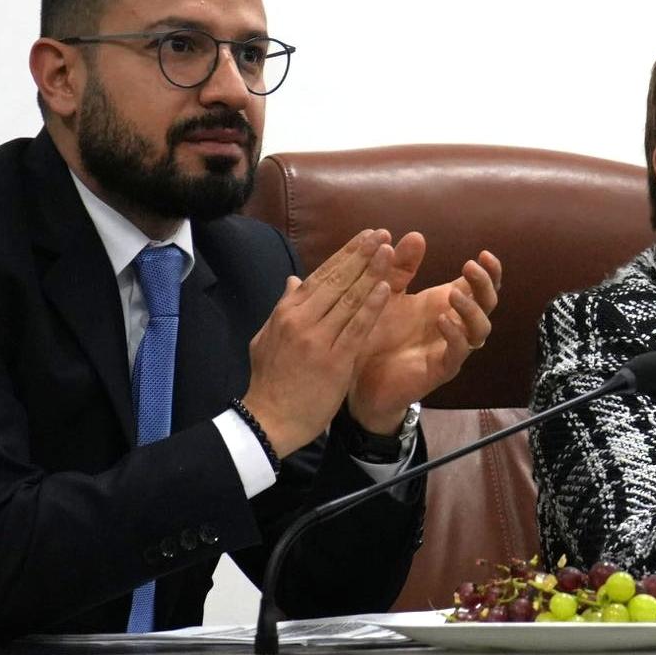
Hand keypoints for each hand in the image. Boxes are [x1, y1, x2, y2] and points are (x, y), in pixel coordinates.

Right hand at [242, 229, 394, 455]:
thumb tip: (295, 279)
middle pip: (338, 280)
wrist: (269, 420)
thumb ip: (284, 307)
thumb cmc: (270, 380)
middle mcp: (301, 320)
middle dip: (362, 255)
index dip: (346, 254)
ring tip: (389, 251)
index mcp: (287, 312)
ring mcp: (318, 339)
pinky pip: (357, 327)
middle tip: (382, 234)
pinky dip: (372, 306)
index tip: (365, 238)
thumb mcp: (267, 338)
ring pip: (349, 299)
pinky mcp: (334, 360)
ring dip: (371, 272)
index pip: (321, 275)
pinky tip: (386, 288)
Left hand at [346, 243, 502, 432]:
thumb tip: (417, 235)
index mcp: (443, 304)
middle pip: (487, 305)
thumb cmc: (374, 332)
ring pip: (479, 331)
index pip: (480, 287)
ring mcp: (449, 349)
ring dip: (472, 310)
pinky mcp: (438, 370)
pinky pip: (457, 354)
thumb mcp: (385, 292)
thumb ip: (400, 267)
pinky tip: (442, 321)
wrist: (354, 375)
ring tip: (454, 295)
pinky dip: (455, 336)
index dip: (489, 271)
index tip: (483, 254)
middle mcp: (453, 325)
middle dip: (484, 285)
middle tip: (469, 267)